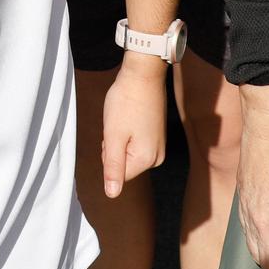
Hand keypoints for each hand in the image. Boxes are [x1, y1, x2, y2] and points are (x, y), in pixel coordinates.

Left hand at [100, 60, 167, 199]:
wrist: (143, 74)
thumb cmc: (126, 102)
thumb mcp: (114, 136)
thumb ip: (113, 168)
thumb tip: (112, 195)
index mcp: (147, 159)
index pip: (118, 174)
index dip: (109, 152)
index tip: (114, 132)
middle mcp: (157, 156)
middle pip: (123, 163)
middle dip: (114, 144)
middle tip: (118, 122)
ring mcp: (159, 145)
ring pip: (127, 151)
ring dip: (120, 136)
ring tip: (125, 117)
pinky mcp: (157, 134)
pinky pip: (134, 141)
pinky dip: (127, 130)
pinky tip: (130, 115)